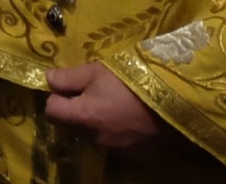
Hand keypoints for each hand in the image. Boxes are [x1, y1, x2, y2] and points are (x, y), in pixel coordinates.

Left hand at [44, 63, 170, 155]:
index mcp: (82, 118)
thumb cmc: (132, 83)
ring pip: (92, 133)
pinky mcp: (133, 154)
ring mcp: (114, 149)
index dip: (55, 97)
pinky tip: (128, 117)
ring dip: (95, 121)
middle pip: (71, 124)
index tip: (68, 86)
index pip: (51, 111)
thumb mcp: (96, 71)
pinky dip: (114, 130)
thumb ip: (68, 77)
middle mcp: (94, 138)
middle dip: (76, 109)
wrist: (177, 103)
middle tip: (93, 91)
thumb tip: (49, 80)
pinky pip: (113, 141)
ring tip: (114, 103)